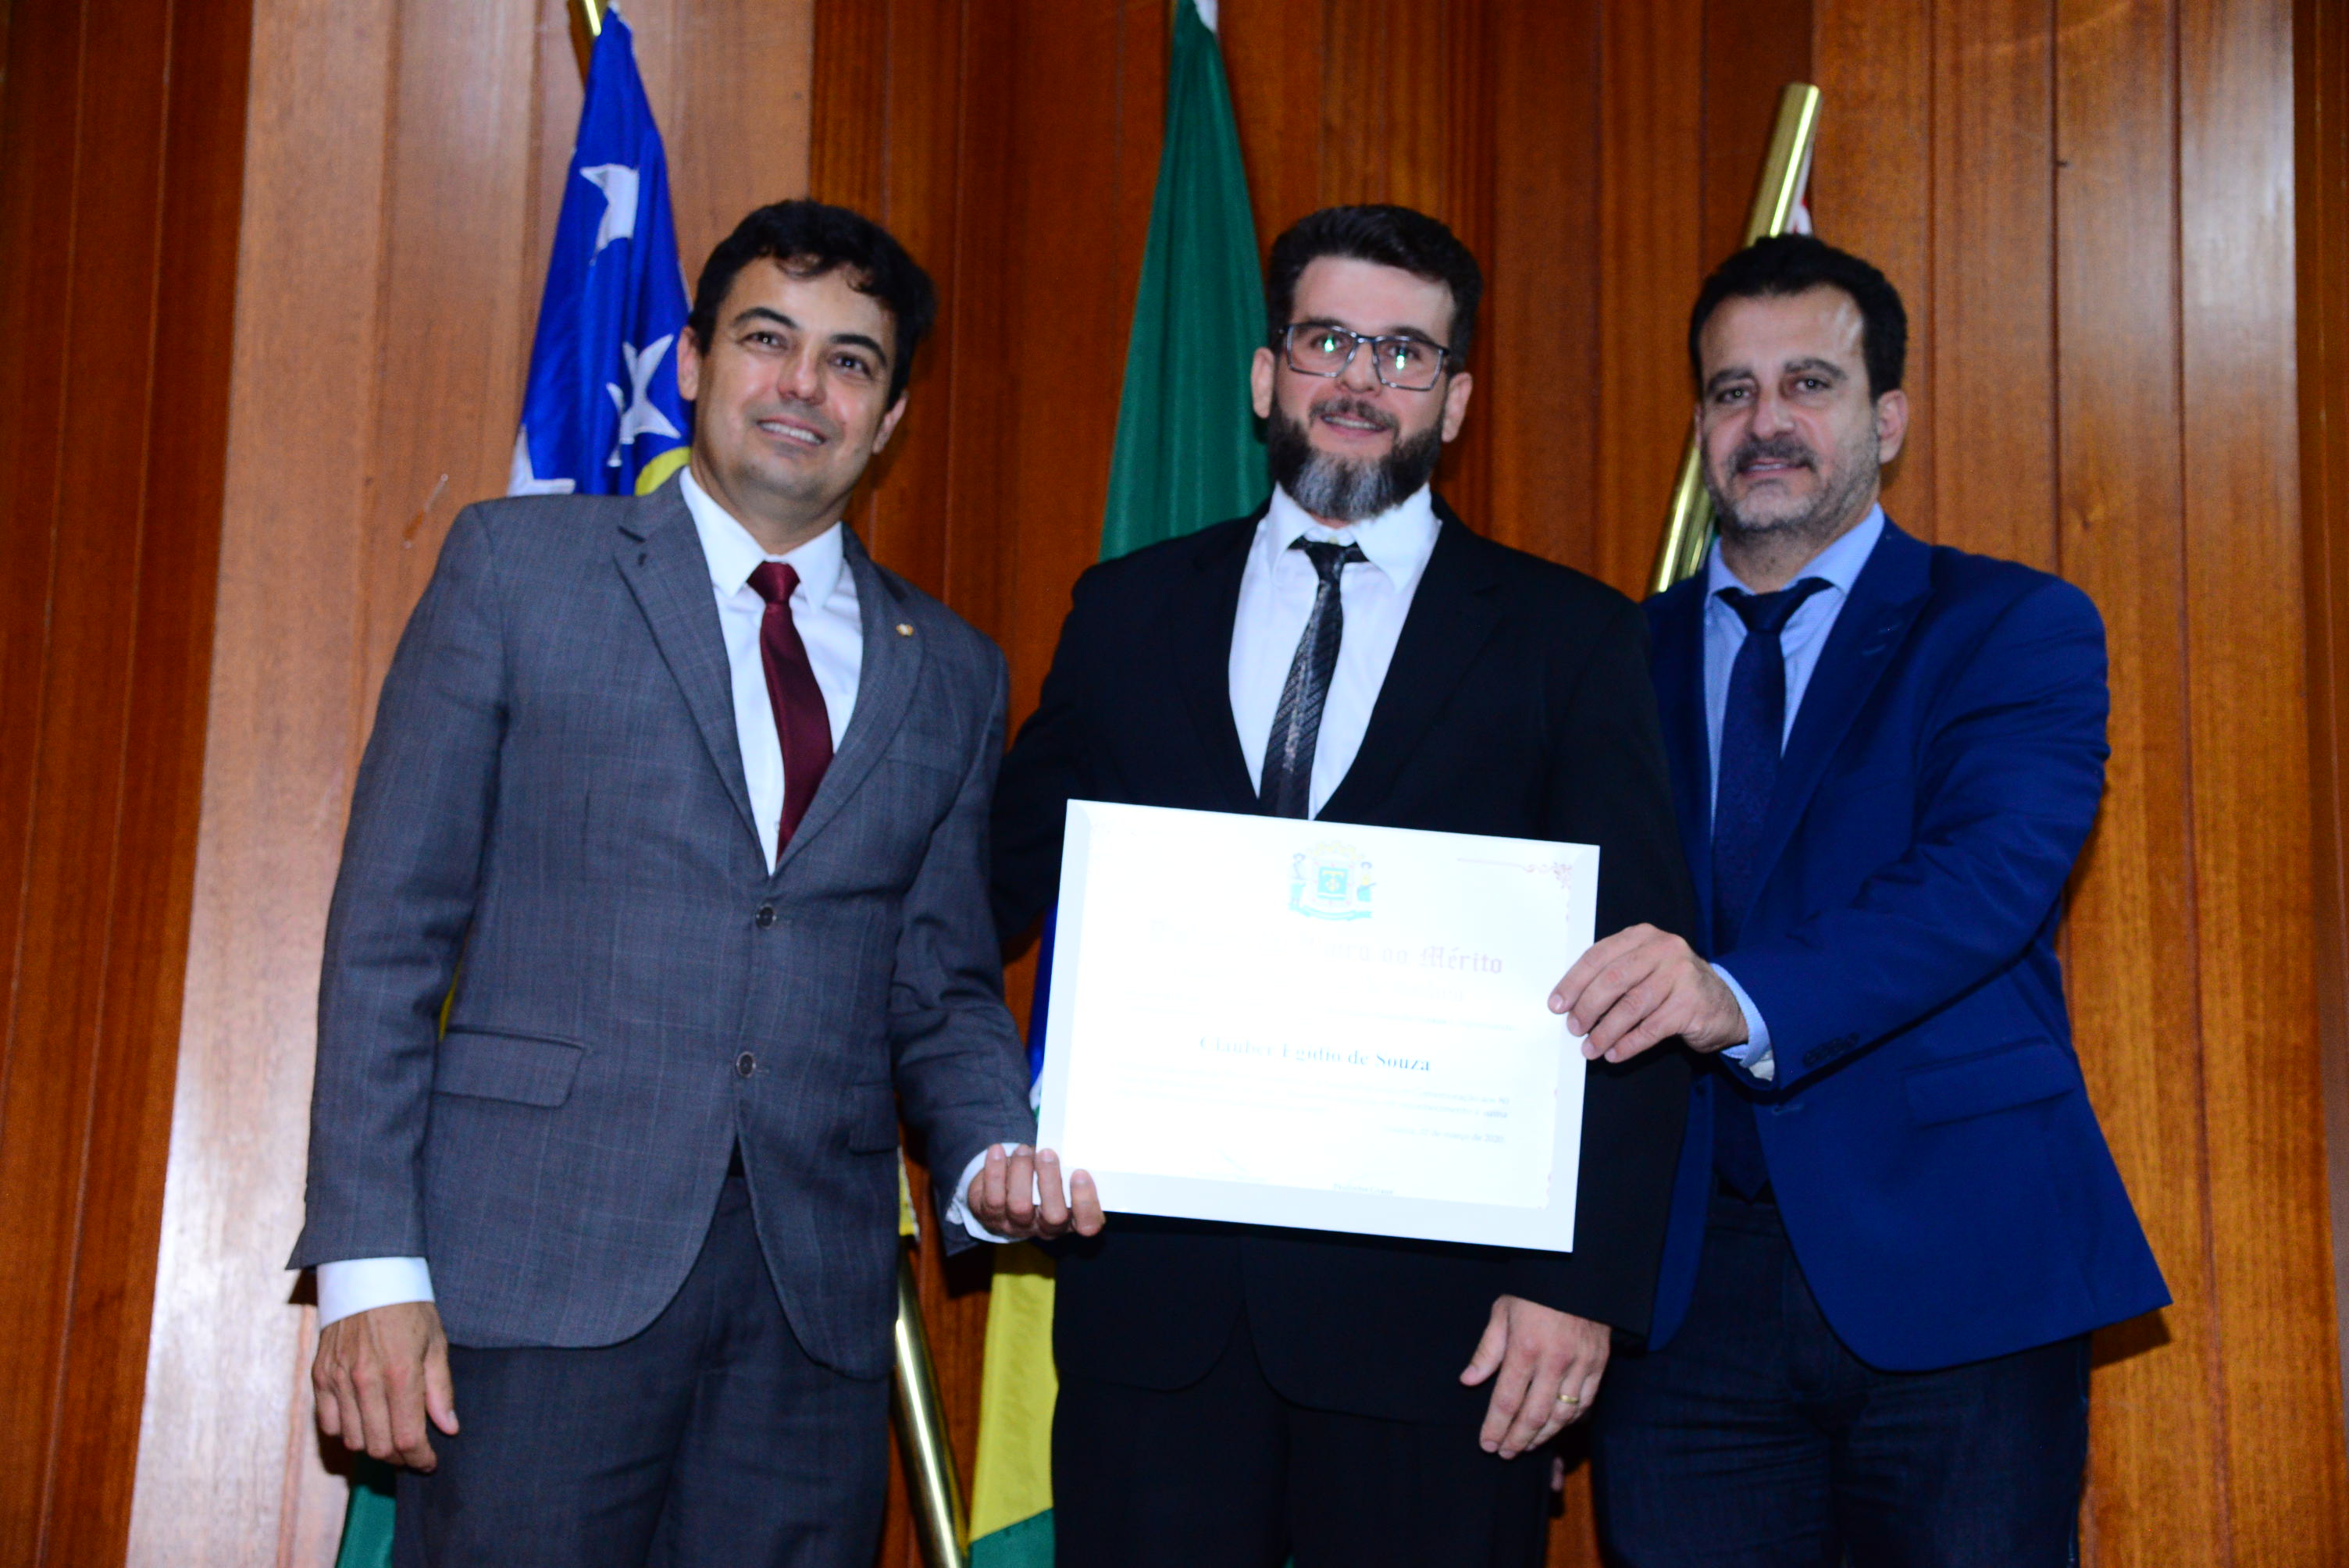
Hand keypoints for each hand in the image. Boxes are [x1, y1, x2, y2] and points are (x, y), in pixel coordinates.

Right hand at [312, 1300, 457, 1469]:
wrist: (367, 1275)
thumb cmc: (408, 1307)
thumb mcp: (436, 1343)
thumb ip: (440, 1390)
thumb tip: (448, 1428)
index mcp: (400, 1373)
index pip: (407, 1437)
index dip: (420, 1458)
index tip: (429, 1462)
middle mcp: (365, 1381)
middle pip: (378, 1446)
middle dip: (399, 1458)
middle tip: (413, 1453)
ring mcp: (338, 1379)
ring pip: (353, 1440)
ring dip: (374, 1447)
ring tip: (391, 1438)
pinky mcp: (320, 1376)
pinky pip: (329, 1423)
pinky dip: (347, 1432)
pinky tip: (365, 1423)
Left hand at [968, 1145, 1104, 1240]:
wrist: (1002, 1191)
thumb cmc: (1040, 1178)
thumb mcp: (1058, 1176)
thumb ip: (1066, 1167)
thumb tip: (1071, 1143)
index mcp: (1071, 1219)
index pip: (1088, 1224)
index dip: (1086, 1202)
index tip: (1080, 1173)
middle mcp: (1045, 1227)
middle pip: (1054, 1217)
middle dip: (1051, 1182)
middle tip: (1047, 1154)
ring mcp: (1016, 1225)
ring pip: (1020, 1205)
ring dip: (1022, 1171)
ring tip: (1023, 1150)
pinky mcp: (990, 1216)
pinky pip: (992, 1197)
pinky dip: (994, 1170)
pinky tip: (997, 1151)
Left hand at [1458, 1296, 1610, 1457]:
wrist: (1577, 1273)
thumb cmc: (1534, 1292)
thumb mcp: (1502, 1312)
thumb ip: (1487, 1350)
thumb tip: (1469, 1381)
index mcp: (1525, 1347)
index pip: (1507, 1400)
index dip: (1496, 1427)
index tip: (1487, 1444)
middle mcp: (1554, 1361)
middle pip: (1534, 1415)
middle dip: (1518, 1440)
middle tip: (1505, 1453)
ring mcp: (1580, 1364)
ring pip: (1562, 1415)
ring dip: (1543, 1436)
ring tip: (1527, 1446)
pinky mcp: (1599, 1364)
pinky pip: (1586, 1403)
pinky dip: (1570, 1420)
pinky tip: (1556, 1427)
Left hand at [1550, 923, 1746, 1062]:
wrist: (1727, 1003)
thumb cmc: (1673, 987)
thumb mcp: (1644, 969)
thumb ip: (1613, 976)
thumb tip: (1571, 1004)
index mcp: (1642, 937)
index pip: (1598, 956)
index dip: (1574, 982)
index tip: (1557, 1004)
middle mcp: (1663, 950)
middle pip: (1613, 979)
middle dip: (1587, 1007)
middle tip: (1573, 1028)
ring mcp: (1681, 976)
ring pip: (1631, 1006)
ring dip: (1605, 1032)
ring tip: (1590, 1048)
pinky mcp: (1691, 1005)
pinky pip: (1651, 1029)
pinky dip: (1628, 1044)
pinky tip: (1615, 1053)